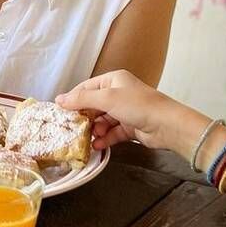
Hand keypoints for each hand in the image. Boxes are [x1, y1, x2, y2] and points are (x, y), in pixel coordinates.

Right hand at [55, 70, 204, 158]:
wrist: (167, 125)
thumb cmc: (138, 105)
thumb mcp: (107, 98)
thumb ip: (81, 99)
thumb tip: (58, 99)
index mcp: (113, 80)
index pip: (86, 87)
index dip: (73, 99)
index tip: (60, 112)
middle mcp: (118, 93)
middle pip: (93, 105)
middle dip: (84, 118)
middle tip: (72, 129)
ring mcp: (125, 111)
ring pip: (102, 121)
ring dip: (95, 130)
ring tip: (88, 139)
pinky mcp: (130, 127)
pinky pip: (112, 132)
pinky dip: (105, 139)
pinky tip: (98, 146)